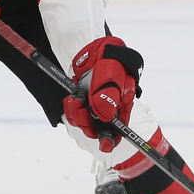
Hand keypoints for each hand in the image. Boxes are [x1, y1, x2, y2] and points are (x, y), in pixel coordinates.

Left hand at [62, 37, 142, 152]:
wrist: (95, 49)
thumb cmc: (110, 61)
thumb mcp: (112, 76)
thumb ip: (108, 96)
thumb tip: (105, 118)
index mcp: (122, 106)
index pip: (120, 129)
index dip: (112, 139)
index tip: (105, 145)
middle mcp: (109, 109)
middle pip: (99, 129)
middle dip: (88, 124)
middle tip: (81, 110)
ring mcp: (95, 106)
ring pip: (85, 123)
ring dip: (77, 115)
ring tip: (75, 101)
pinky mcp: (83, 102)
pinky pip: (75, 114)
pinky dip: (71, 109)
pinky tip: (72, 99)